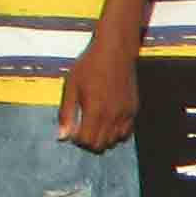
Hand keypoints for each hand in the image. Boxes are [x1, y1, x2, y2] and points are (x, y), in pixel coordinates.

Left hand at [57, 31, 138, 153]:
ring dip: (102, 138)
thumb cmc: (89, 66)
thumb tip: (62, 136)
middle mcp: (112, 115)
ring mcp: (125, 113)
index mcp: (95, 110)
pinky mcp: (133, 109)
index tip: (72, 129)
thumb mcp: (71, 87)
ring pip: (114, 141)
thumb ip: (66, 113)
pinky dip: (116, 133)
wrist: (115, 51)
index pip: (86, 141)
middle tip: (81, 129)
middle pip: (100, 145)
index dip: (76, 139)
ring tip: (94, 125)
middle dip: (88, 142)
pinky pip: (126, 132)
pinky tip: (107, 121)